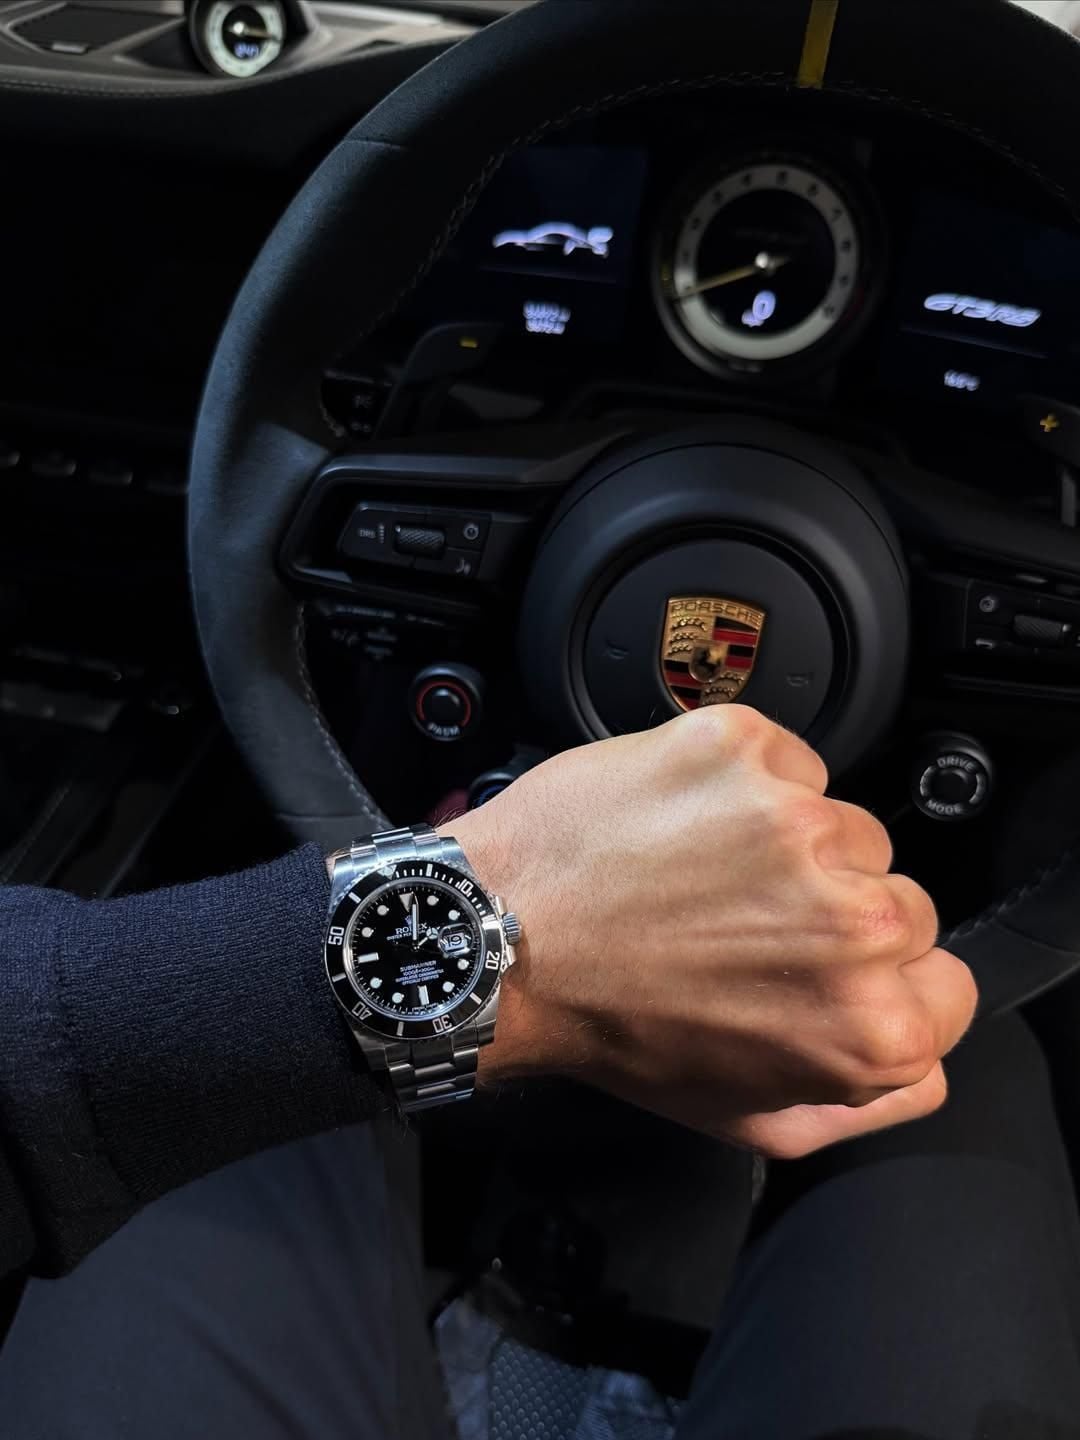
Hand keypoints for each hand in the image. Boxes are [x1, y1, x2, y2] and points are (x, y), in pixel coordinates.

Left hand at [446, 708, 975, 1157]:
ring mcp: (798, 821)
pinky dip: (745, 786)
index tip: (824, 970)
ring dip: (785, 847)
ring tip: (699, 876)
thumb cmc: (609, 1027)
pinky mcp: (743, 750)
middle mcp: (851, 921)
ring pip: (842, 826)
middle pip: (900, 901)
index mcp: (869, 1025)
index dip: (883, 981)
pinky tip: (684, 825)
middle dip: (832, 915)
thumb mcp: (749, 1120)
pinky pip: (788, 762)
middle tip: (742, 929)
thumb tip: (920, 1059)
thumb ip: (866, 1101)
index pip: (947, 983)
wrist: (502, 940)